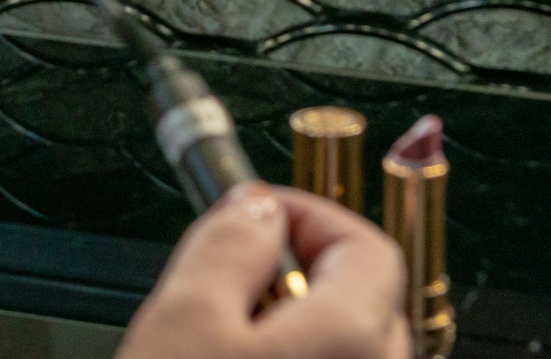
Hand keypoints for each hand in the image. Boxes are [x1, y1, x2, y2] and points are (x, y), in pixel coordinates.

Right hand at [118, 186, 407, 358]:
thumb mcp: (184, 319)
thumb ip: (228, 243)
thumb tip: (255, 206)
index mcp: (355, 334)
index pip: (365, 242)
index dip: (306, 214)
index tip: (255, 213)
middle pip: (362, 295)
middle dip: (300, 270)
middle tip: (235, 273)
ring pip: (345, 344)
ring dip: (295, 323)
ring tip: (225, 336)